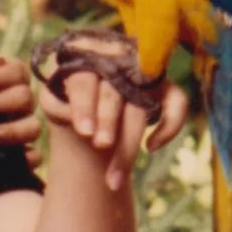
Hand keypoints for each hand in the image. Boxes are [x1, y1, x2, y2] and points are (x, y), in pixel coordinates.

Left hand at [0, 46, 41, 153]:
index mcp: (10, 77)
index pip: (18, 72)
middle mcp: (19, 103)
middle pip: (25, 98)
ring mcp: (19, 127)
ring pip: (33, 127)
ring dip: (13, 130)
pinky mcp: (16, 153)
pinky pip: (33, 157)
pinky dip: (28, 158)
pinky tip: (15, 160)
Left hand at [37, 59, 174, 190]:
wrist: (88, 103)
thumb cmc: (66, 96)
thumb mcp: (53, 98)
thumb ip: (56, 104)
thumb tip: (71, 114)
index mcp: (86, 51)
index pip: (85, 78)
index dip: (84, 105)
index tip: (84, 132)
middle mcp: (118, 56)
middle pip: (114, 93)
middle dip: (108, 122)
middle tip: (100, 146)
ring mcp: (143, 71)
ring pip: (142, 106)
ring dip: (129, 144)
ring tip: (113, 180)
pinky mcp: (164, 86)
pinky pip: (178, 102)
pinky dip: (170, 125)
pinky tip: (151, 147)